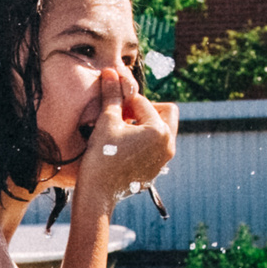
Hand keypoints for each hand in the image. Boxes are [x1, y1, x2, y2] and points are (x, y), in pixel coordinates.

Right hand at [74, 65, 176, 203]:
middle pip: (166, 112)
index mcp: (159, 130)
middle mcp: (169, 144)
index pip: (143, 102)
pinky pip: (156, 147)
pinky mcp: (156, 169)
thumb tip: (111, 72)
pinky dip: (144, 140)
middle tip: (124, 114)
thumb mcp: (106, 122)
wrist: (98, 195)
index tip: (110, 102)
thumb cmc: (101, 157)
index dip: (124, 99)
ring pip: (162, 130)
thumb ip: (112, 95)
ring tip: (122, 129)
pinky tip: (123, 145)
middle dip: (146, 108)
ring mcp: (164, 159)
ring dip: (145, 123)